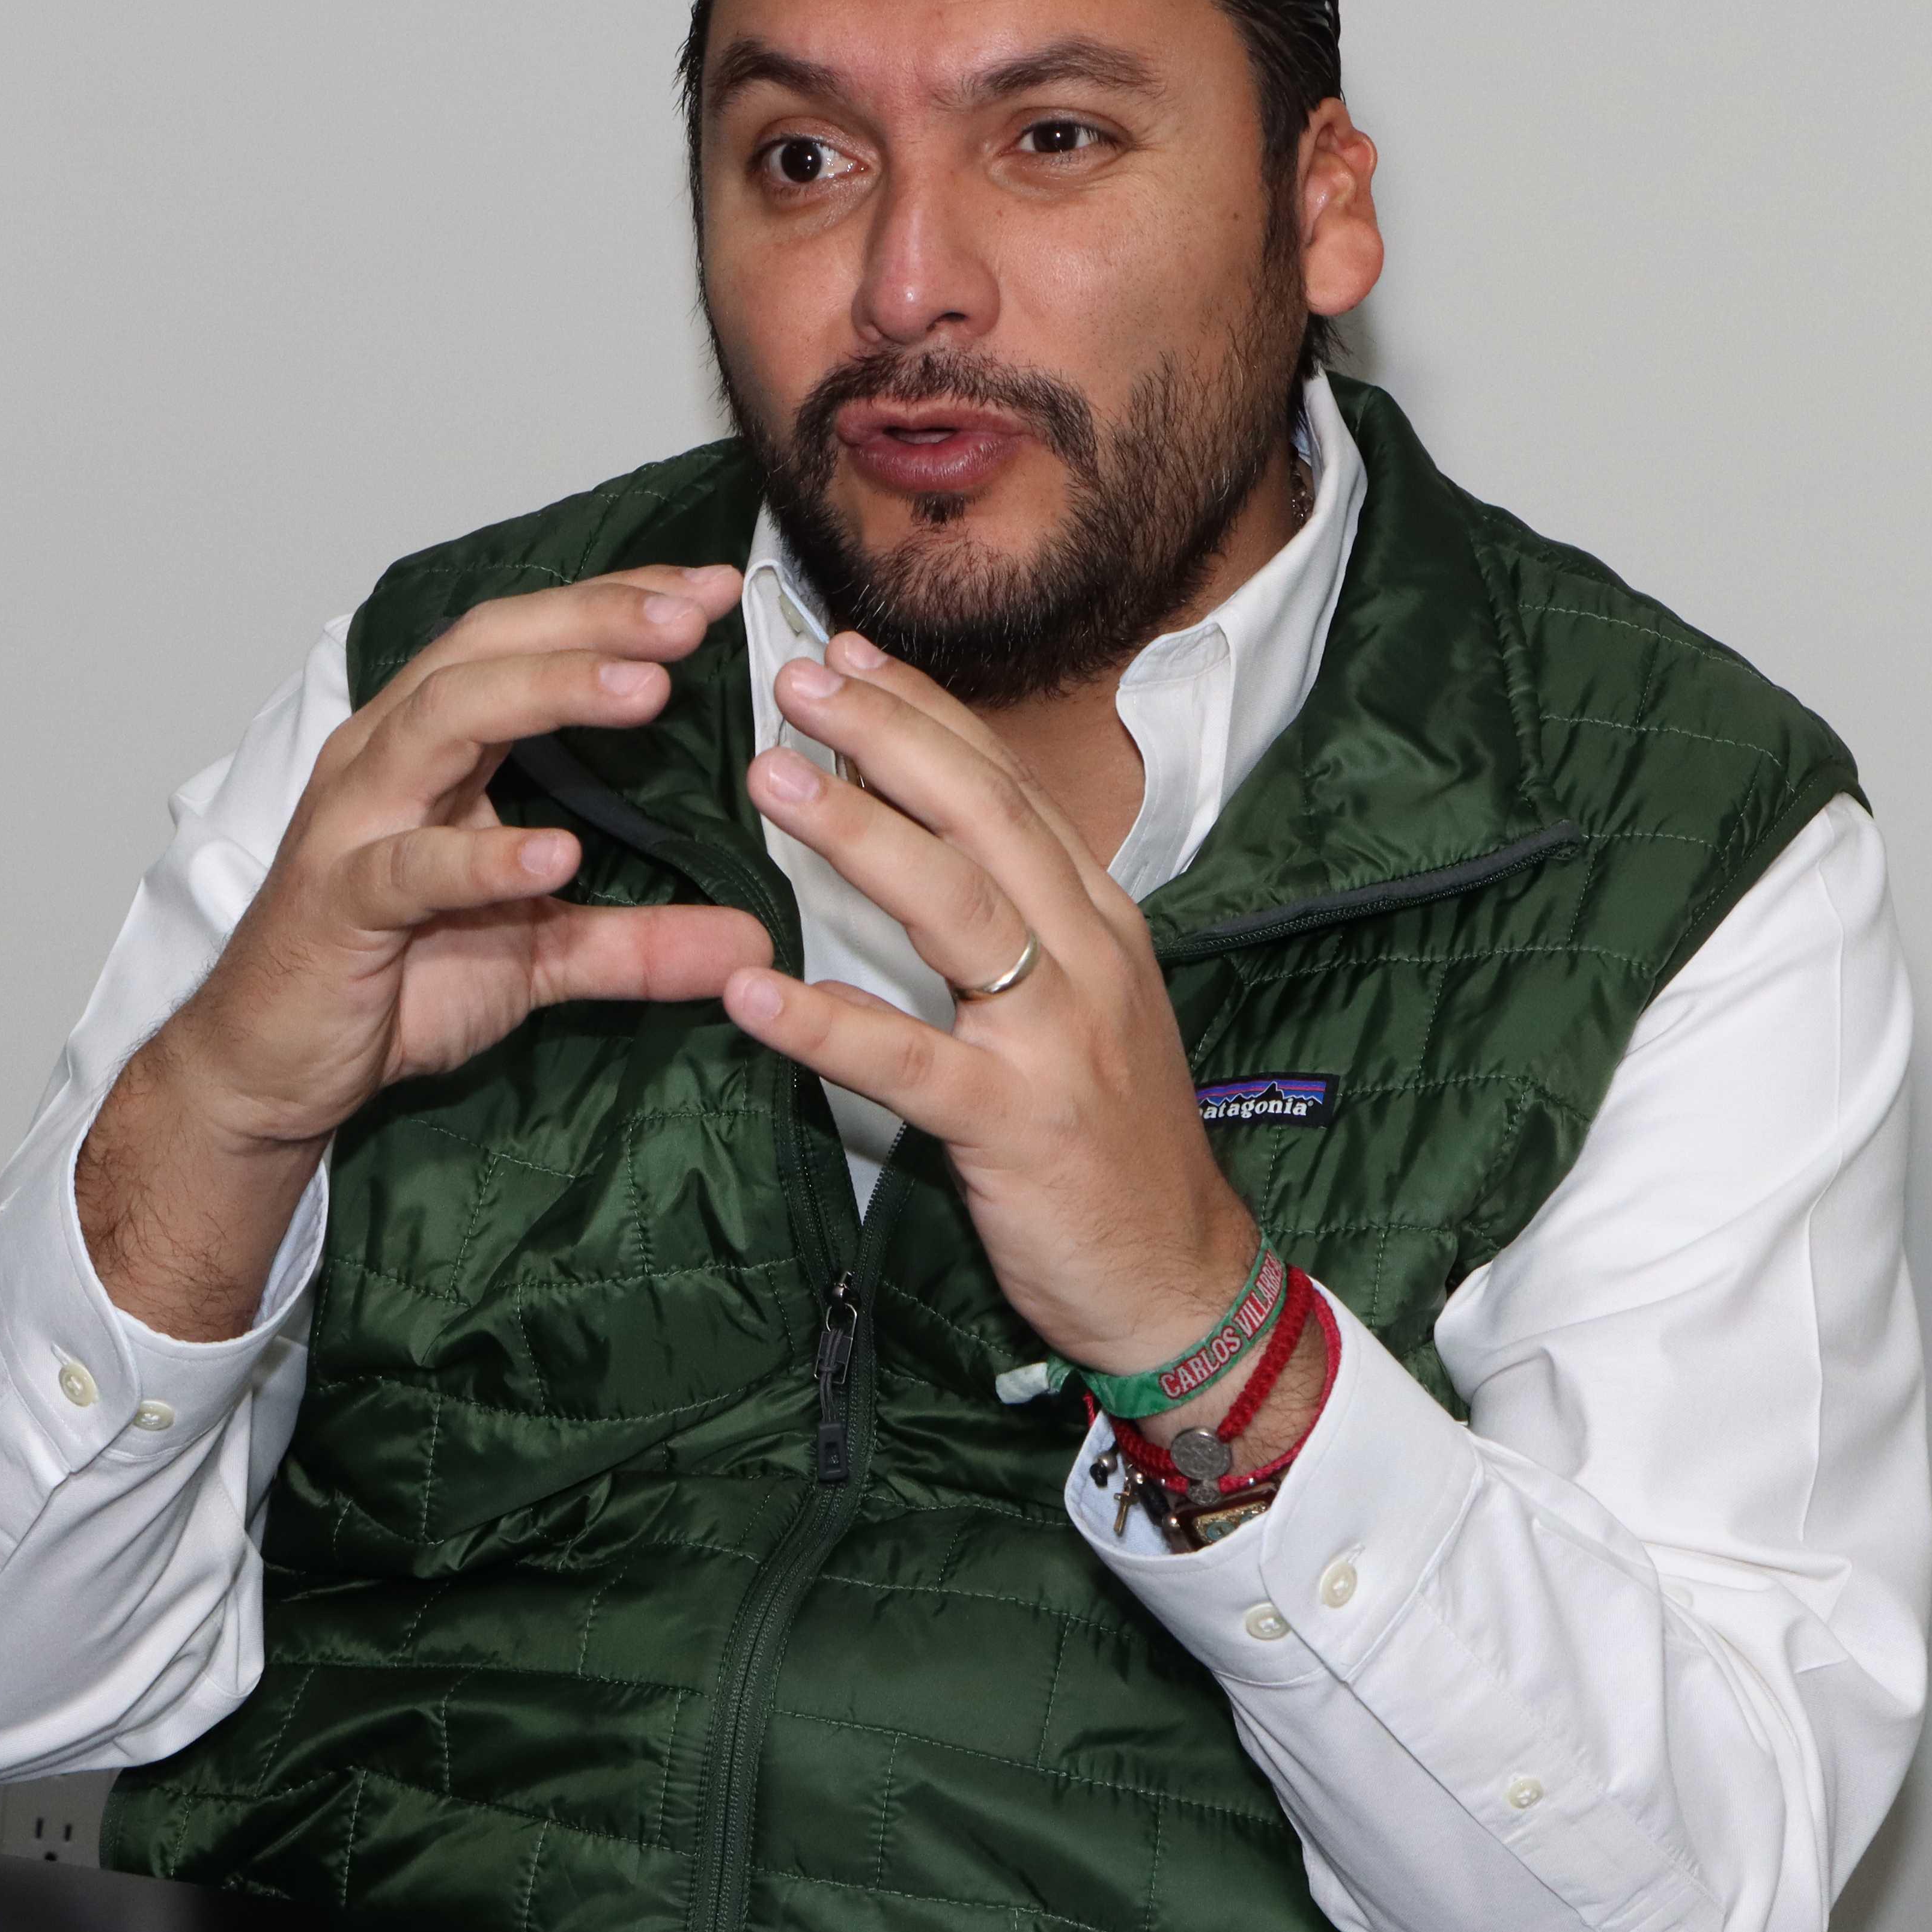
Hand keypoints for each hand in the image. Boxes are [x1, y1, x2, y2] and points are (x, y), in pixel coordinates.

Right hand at [82, 566, 773, 1339]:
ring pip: (441, 722)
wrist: (270, 1067)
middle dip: (592, 623)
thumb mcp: (540, 956)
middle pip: (486, 652)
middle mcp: (386, 759)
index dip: (614, 607)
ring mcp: (353, 825)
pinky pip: (408, 867)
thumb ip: (641, 940)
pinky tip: (555, 852)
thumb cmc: (388, 982)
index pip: (525, 642)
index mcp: (431, 747)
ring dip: (545, 693)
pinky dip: (480, 856)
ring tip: (643, 689)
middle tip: (690, 616)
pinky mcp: (335, 904)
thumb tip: (755, 945)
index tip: (712, 591)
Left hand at [723, 634, 1285, 1441]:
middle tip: (797, 680)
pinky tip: (752, 992)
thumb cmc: (1113, 1140)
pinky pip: (906, 1063)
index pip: (1008, 787)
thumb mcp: (1085, 1003)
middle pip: (984, 816)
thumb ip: (1019, 922)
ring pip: (955, 908)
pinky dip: (826, 1023)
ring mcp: (1055, 1039)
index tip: (850, 654)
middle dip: (889, 735)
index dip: (927, 713)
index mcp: (1099, 920)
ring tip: (769, 779)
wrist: (1179, 1277)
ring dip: (858, 835)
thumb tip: (926, 835)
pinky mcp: (1013, 1126)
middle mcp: (1087, 956)